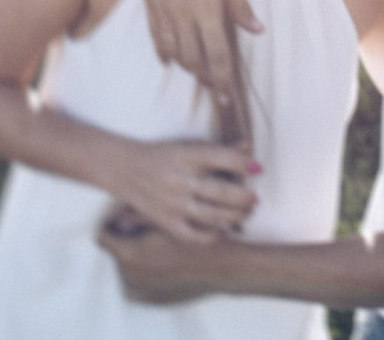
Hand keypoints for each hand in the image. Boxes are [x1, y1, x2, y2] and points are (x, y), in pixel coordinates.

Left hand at [98, 214, 222, 302]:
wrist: (224, 266)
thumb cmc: (196, 237)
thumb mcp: (166, 219)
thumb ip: (137, 214)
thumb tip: (117, 211)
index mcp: (127, 254)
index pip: (102, 236)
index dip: (110, 222)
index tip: (120, 215)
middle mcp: (130, 275)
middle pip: (115, 251)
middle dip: (124, 237)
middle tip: (141, 225)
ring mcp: (142, 290)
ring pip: (127, 267)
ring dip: (135, 253)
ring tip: (154, 240)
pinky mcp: (155, 298)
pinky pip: (141, 282)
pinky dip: (148, 269)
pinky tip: (164, 256)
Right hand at [108, 140, 260, 243]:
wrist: (124, 168)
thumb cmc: (162, 155)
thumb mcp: (188, 146)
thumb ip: (219, 150)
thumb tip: (248, 146)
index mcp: (187, 156)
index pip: (222, 158)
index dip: (243, 163)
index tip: (259, 169)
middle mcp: (181, 179)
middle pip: (222, 191)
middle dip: (245, 197)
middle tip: (255, 199)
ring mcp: (173, 203)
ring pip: (212, 215)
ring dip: (235, 216)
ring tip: (247, 213)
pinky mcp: (166, 221)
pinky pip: (192, 235)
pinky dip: (211, 237)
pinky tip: (224, 233)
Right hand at [136, 0, 262, 97]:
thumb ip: (240, 6)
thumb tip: (257, 31)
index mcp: (206, 8)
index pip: (216, 55)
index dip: (223, 79)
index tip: (228, 98)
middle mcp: (182, 14)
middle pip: (194, 59)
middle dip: (207, 79)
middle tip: (217, 92)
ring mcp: (163, 9)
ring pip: (174, 51)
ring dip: (187, 68)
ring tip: (199, 77)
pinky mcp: (149, 0)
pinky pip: (155, 36)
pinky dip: (163, 52)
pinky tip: (169, 61)